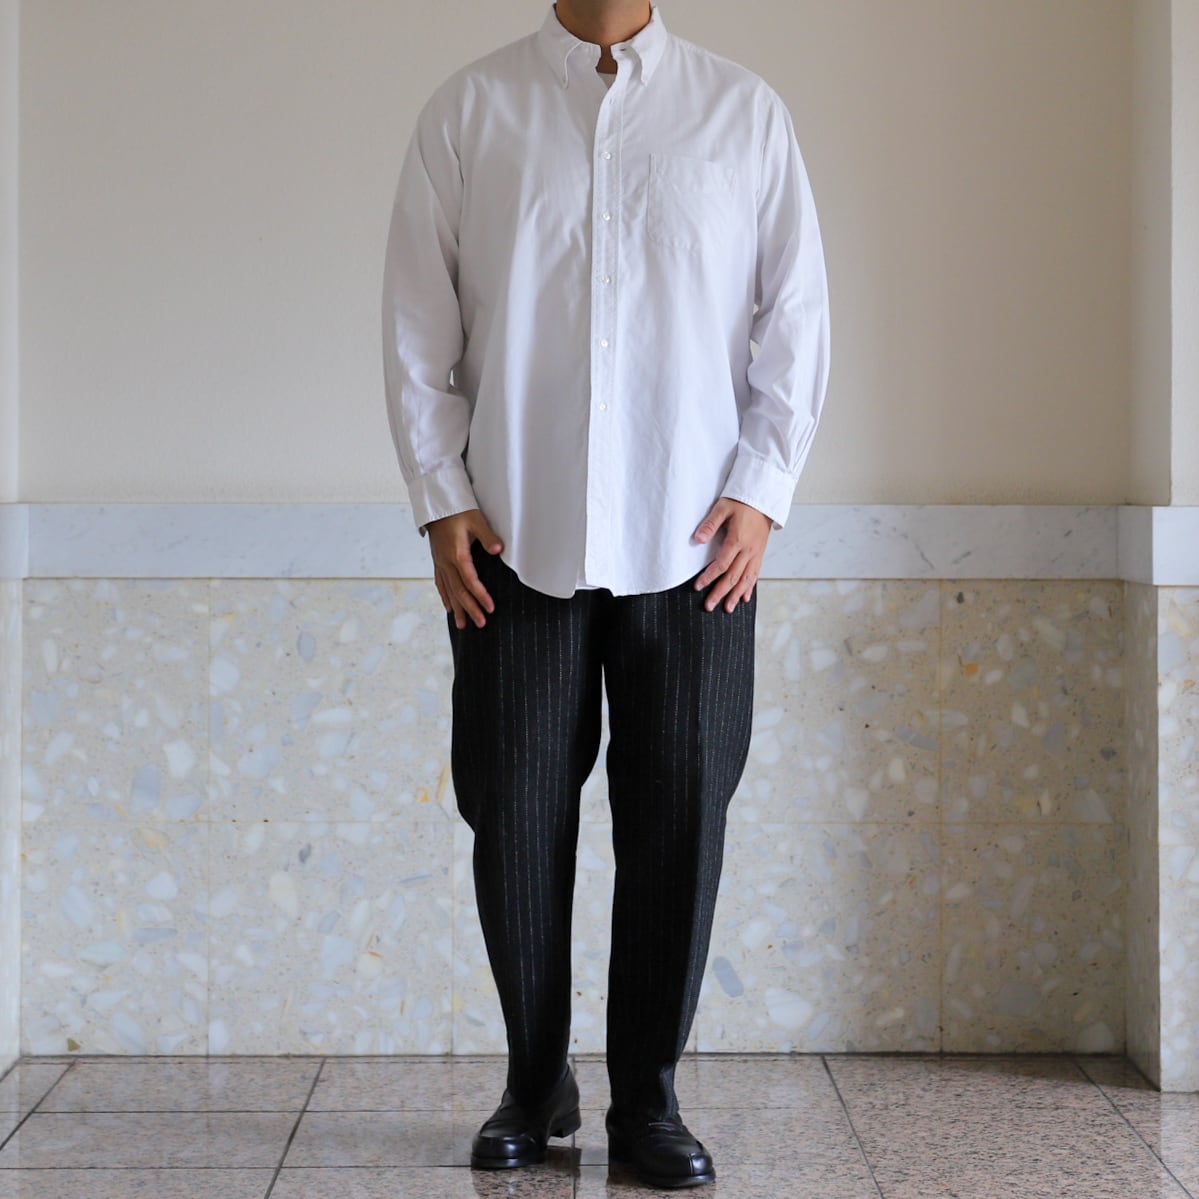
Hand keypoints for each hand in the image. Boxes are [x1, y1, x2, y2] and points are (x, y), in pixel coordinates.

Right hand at [427, 509, 503, 629]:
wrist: (437, 505)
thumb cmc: (458, 511)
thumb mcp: (476, 520)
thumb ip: (488, 536)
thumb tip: (499, 550)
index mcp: (457, 554)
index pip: (470, 580)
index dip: (480, 596)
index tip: (490, 608)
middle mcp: (446, 562)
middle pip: (459, 591)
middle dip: (470, 609)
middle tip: (481, 623)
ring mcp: (440, 563)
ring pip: (449, 590)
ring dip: (457, 608)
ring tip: (463, 625)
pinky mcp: (438, 561)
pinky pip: (440, 584)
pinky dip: (445, 597)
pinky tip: (449, 608)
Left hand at [691, 498, 770, 612]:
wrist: (763, 497)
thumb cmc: (741, 501)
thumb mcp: (722, 508)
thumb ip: (710, 524)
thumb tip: (697, 539)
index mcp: (738, 540)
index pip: (721, 564)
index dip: (709, 577)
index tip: (698, 587)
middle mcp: (749, 550)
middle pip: (734, 576)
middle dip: (721, 593)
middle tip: (709, 606)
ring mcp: (756, 553)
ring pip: (746, 578)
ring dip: (736, 595)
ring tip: (728, 608)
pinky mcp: (760, 553)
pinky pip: (755, 573)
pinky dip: (749, 587)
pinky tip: (744, 597)